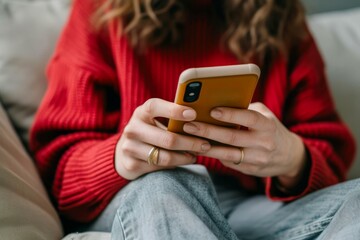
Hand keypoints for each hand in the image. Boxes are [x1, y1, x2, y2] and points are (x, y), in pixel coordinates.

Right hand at [115, 98, 210, 179]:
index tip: (193, 114)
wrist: (125, 151)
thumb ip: (171, 117)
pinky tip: (185, 160)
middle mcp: (132, 129)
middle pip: (167, 138)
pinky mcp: (132, 165)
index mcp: (140, 113)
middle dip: (190, 142)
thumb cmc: (149, 130)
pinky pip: (160, 167)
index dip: (174, 110)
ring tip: (197, 154)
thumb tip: (199, 116)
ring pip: (165, 157)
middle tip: (205, 144)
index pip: (154, 107)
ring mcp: (130, 148)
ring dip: (185, 157)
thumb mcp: (154, 119)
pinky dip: (177, 164)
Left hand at [183, 102, 307, 190]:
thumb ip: (246, 109)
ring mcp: (257, 159)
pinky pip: (228, 162)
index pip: (249, 118)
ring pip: (227, 153)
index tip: (212, 110)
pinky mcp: (249, 170)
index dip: (231, 114)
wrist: (288, 156)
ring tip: (188, 138)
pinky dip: (213, 154)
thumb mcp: (265, 115)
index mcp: (267, 125)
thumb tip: (218, 102)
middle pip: (232, 137)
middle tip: (189, 125)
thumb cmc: (270, 128)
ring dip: (206, 146)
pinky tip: (198, 148)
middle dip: (208, 130)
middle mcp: (263, 143)